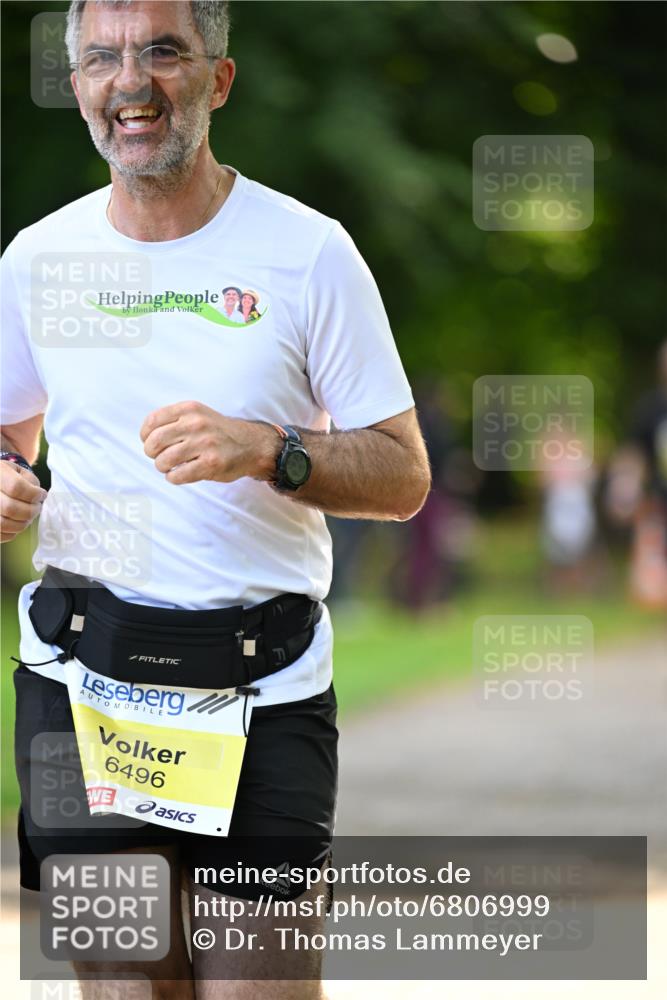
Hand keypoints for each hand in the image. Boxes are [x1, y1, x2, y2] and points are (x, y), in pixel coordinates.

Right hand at [0, 460, 46, 542]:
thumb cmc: (7, 476)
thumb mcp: (18, 470)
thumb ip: (30, 481)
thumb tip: (37, 497)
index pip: (16, 487)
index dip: (34, 494)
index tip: (42, 495)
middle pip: (10, 508)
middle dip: (31, 511)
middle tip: (37, 507)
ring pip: (3, 524)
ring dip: (22, 523)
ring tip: (28, 516)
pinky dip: (12, 532)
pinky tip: (17, 522)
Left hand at [140, 400, 279, 484]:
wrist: (251, 444)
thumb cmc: (218, 432)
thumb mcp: (198, 414)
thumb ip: (174, 420)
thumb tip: (146, 437)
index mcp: (190, 409)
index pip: (152, 421)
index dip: (145, 435)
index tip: (150, 442)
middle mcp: (196, 424)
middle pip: (154, 442)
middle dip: (152, 453)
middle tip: (160, 457)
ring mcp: (204, 444)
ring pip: (164, 460)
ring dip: (162, 467)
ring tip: (169, 467)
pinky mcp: (211, 464)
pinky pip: (178, 475)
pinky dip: (173, 478)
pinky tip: (179, 474)